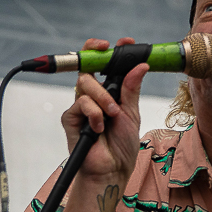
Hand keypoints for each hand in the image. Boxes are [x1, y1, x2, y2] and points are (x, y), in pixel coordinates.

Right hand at [62, 37, 147, 180]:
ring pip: (85, 84)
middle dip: (102, 62)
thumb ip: (131, 90)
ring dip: (102, 97)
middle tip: (112, 56)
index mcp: (109, 93)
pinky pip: (80, 103)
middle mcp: (93, 97)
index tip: (124, 42)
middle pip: (90, 69)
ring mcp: (81, 107)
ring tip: (113, 114)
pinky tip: (99, 127)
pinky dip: (93, 113)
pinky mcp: (71, 118)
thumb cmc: (122, 146)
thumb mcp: (132, 113)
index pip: (104, 66)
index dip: (110, 51)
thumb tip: (140, 66)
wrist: (112, 169)